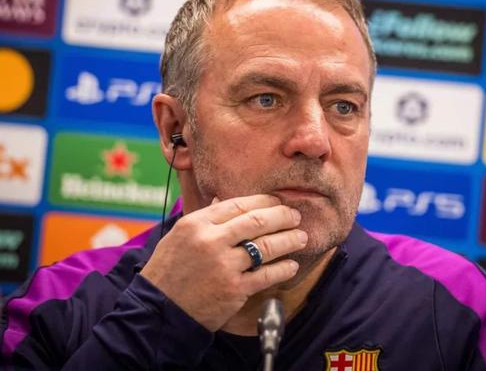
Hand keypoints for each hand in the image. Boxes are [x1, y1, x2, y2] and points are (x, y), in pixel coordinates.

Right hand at [140, 194, 306, 330]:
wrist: (158, 312)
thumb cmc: (169, 272)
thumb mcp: (180, 236)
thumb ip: (205, 219)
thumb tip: (223, 199)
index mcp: (196, 224)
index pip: (238, 204)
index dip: (263, 201)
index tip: (278, 201)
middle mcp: (210, 241)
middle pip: (257, 221)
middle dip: (282, 216)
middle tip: (296, 216)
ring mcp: (224, 265)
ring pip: (266, 247)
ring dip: (289, 240)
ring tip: (301, 237)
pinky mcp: (234, 290)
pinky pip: (266, 275)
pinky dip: (283, 269)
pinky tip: (292, 265)